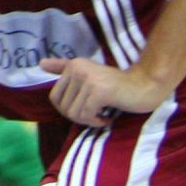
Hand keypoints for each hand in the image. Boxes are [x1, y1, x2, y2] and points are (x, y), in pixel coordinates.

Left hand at [39, 56, 170, 126]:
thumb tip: (40, 63)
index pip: (54, 97)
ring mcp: (87, 79)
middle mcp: (77, 69)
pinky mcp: (99, 91)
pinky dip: (96, 122)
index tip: (84, 111)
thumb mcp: (88, 74)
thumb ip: (64, 68)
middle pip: (63, 107)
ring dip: (88, 121)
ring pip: (74, 113)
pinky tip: (107, 119)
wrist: (145, 86)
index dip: (67, 110)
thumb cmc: (117, 85)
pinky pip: (86, 115)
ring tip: (101, 116)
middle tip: (94, 116)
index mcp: (73, 65)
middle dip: (78, 117)